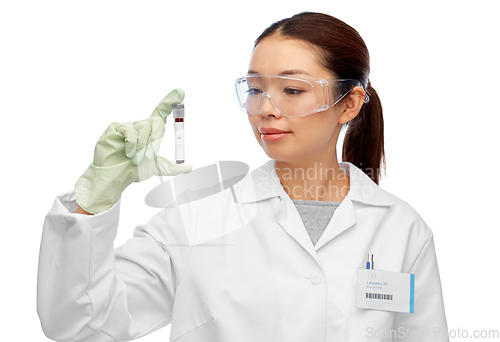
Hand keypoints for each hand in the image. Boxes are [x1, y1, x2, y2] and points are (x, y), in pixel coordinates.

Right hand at [74, 88, 191, 213]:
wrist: (116, 176)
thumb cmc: (132, 170)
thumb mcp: (158, 168)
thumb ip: (174, 167)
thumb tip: (189, 167)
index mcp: (151, 132)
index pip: (162, 113)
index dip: (170, 101)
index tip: (181, 92)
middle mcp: (141, 126)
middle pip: (157, 121)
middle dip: (156, 139)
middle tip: (148, 154)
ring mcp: (129, 126)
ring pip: (145, 126)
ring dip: (142, 146)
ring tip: (135, 156)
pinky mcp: (116, 127)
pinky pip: (130, 129)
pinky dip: (131, 144)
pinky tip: (127, 152)